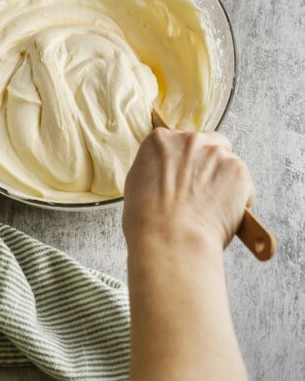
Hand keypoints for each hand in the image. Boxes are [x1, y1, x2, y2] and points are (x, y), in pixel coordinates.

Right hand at [123, 128, 253, 253]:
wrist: (170, 241)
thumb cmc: (147, 221)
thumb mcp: (137, 183)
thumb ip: (155, 168)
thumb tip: (167, 172)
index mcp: (161, 140)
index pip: (180, 142)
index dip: (184, 162)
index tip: (185, 178)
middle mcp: (189, 140)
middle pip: (209, 144)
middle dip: (208, 164)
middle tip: (203, 192)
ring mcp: (216, 154)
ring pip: (228, 163)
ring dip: (224, 181)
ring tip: (213, 209)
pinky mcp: (237, 171)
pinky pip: (244, 184)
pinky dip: (240, 199)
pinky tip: (225, 216)